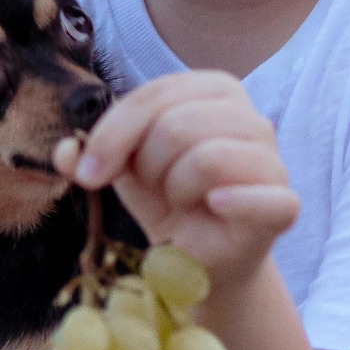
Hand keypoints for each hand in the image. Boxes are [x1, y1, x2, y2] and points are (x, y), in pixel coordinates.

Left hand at [54, 69, 299, 292]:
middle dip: (149, 167)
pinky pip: (262, 195)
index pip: (152, 95)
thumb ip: (91, 151)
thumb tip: (65, 151)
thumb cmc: (166, 199)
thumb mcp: (122, 169)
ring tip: (182, 203)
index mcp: (212, 91)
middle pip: (177, 125)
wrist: (198, 257)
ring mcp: (272, 160)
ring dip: (177, 190)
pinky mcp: (283, 204)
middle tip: (155, 190)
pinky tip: (213, 208)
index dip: (112, 135)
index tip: (87, 175)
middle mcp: (250, 116)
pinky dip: (232, 202)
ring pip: (208, 157)